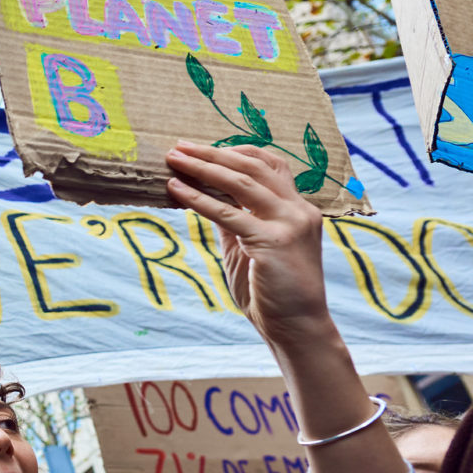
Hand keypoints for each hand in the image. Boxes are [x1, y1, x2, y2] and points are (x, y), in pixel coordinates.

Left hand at [164, 142, 327, 346]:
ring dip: (203, 167)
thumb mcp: (248, 248)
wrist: (297, 327)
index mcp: (297, 209)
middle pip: (253, 167)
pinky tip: (176, 189)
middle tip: (179, 146)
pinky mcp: (274, 242)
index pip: (270, 165)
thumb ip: (234, 222)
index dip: (237, 151)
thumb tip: (206, 199)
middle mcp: (298, 210)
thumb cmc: (271, 291)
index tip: (203, 148)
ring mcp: (290, 223)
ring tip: (174, 159)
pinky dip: (198, 199)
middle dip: (213, 153)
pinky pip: (228, 213)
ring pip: (241, 182)